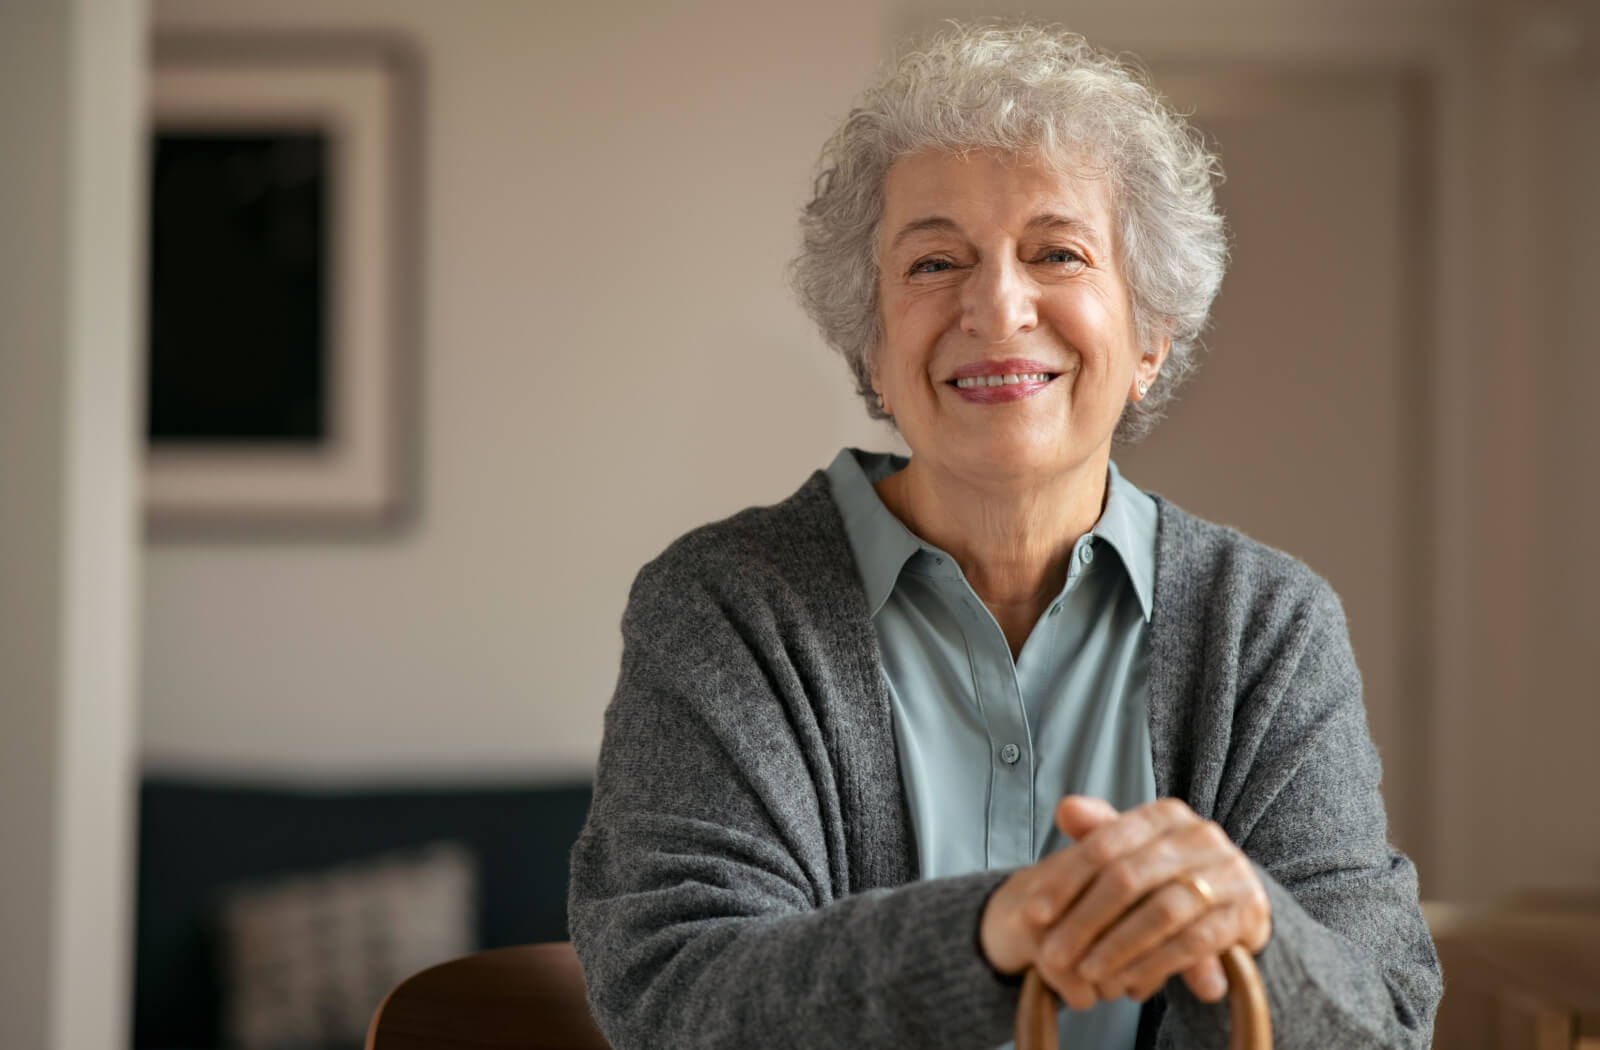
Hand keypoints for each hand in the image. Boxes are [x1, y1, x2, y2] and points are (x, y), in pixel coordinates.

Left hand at [979, 796, 1270, 1008]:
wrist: (1237, 897)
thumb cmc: (1169, 872)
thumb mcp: (1134, 849)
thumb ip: (1099, 832)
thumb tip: (1064, 808)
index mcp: (1166, 814)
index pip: (1104, 844)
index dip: (1065, 880)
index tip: (1033, 913)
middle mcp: (1201, 835)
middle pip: (1128, 877)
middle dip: (1085, 919)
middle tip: (1054, 954)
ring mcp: (1229, 872)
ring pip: (1162, 911)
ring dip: (1119, 946)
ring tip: (1087, 971)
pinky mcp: (1248, 911)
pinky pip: (1195, 941)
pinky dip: (1157, 962)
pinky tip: (1129, 982)